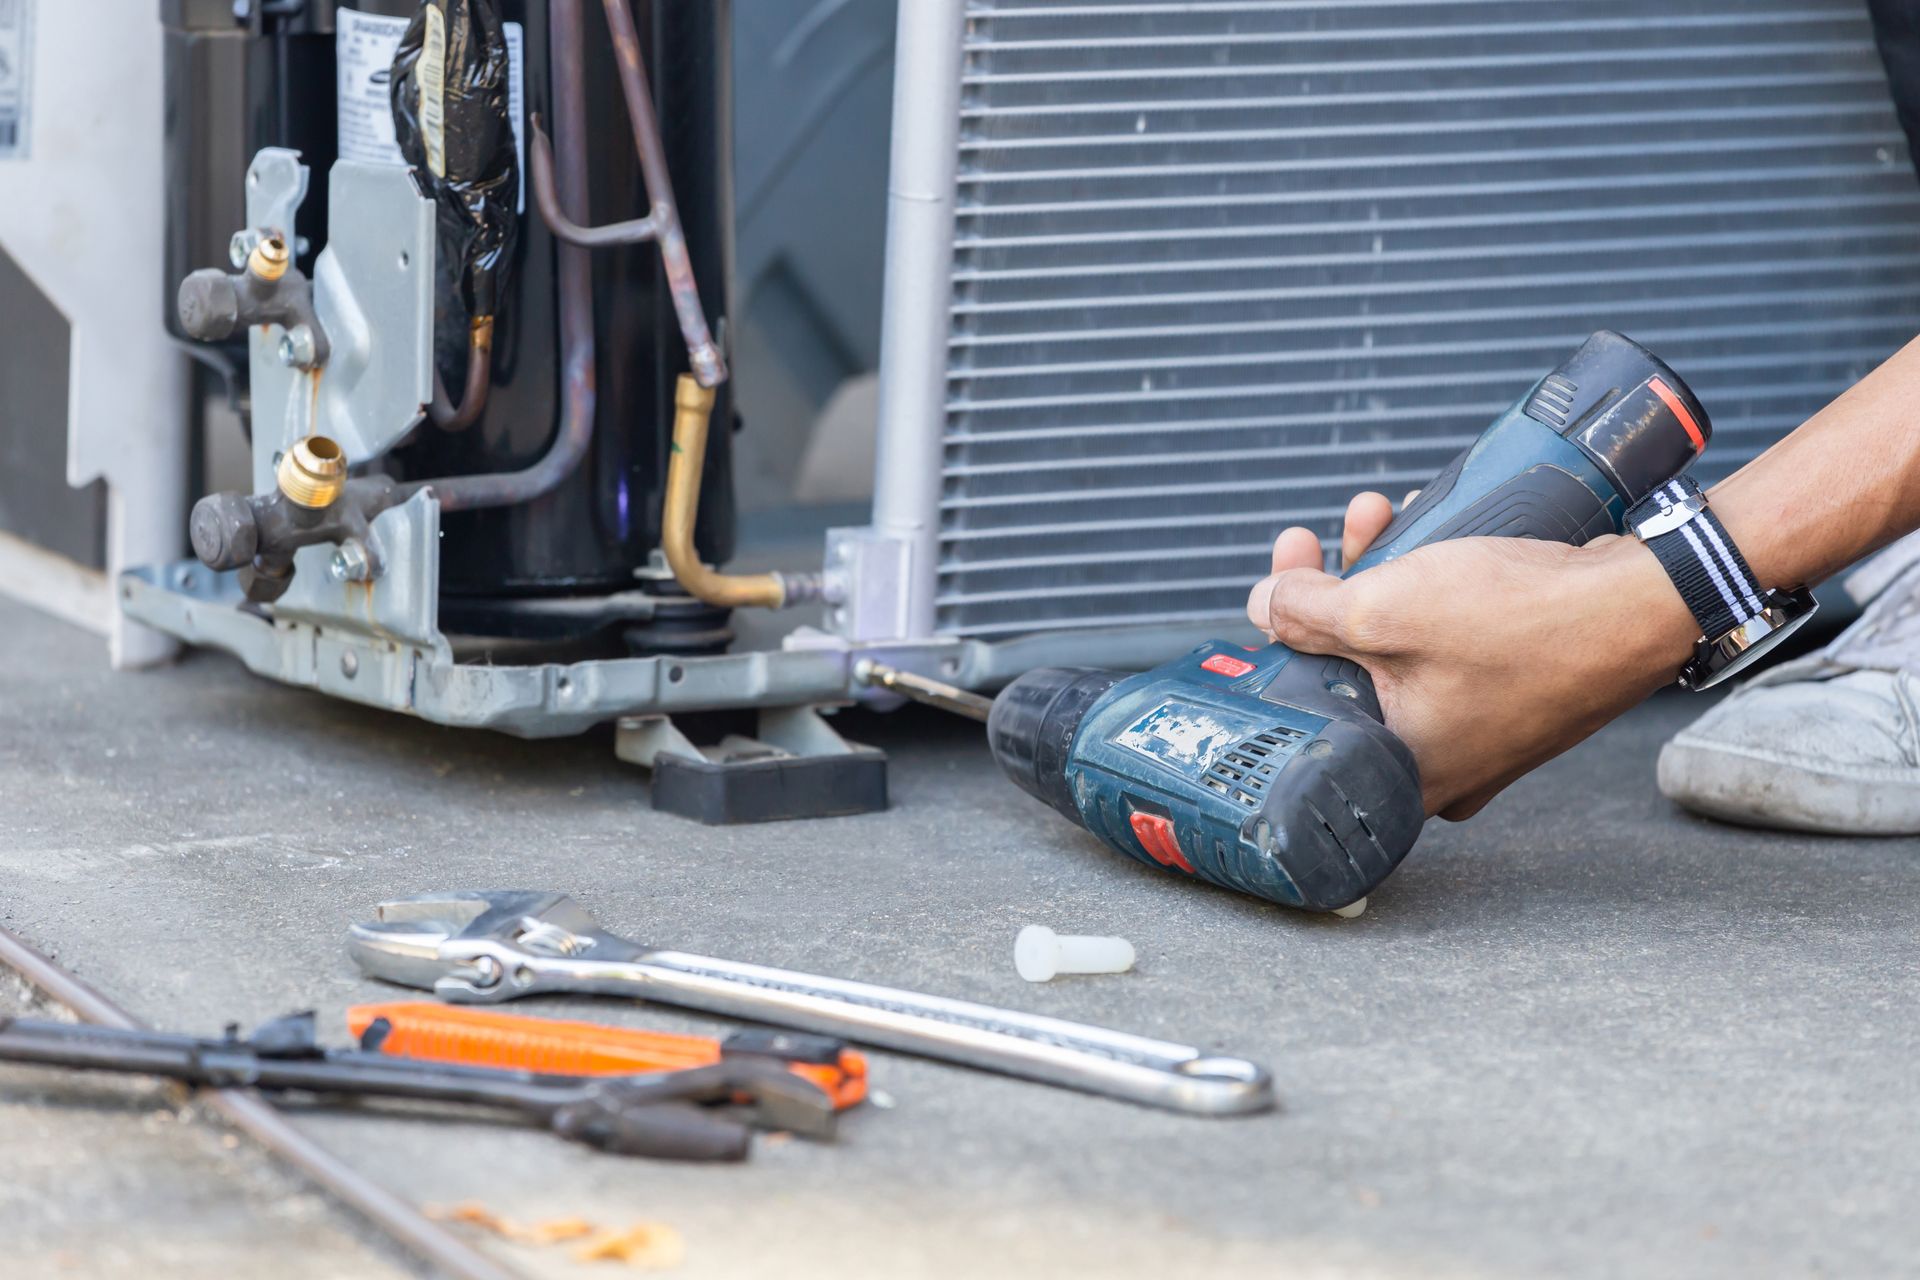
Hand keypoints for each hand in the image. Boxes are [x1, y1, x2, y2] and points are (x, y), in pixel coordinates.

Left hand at [1248, 495, 1699, 819]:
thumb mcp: (1384, 611)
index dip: (1284, 636)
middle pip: (1351, 670)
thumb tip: (1266, 605)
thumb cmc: (1527, 625)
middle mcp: (1443, 763)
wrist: (1647, 604)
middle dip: (1331, 588)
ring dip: (1379, 573)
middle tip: (1316, 540)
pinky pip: (1449, 639)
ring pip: (1401, 645)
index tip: (1280, 583)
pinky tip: (1424, 530)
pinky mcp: (1514, 687)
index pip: (1309, 707)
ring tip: (1375, 513)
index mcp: (1404, 771)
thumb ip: (1307, 613)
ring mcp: (1483, 727)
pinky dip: (1430, 587)